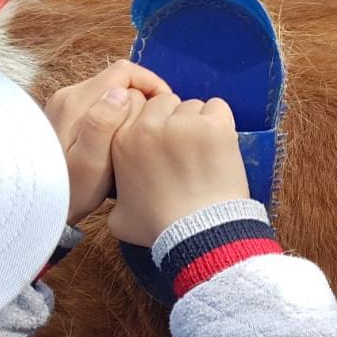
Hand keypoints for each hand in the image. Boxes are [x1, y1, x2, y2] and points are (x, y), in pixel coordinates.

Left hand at [44, 60, 173, 224]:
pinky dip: (118, 115)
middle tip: (156, 126)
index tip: (164, 109)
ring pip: (110, 91)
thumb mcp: (91, 162)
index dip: (151, 85)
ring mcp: (64, 104)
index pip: (124, 72)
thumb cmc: (71, 189)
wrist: (38, 201)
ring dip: (131, 107)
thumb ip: (103, 124)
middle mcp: (68, 95)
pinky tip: (121, 139)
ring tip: (141, 135)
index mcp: (77, 101)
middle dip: (143, 97)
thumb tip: (122, 94)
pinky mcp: (65, 114)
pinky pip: (100, 103)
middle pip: (117, 79)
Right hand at [108, 94, 249, 245]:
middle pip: (164, 103)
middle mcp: (148, 126)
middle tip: (185, 148)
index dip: (151, 122)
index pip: (137, 107)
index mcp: (121, 140)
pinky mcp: (214, 126)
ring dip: (198, 123)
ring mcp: (183, 124)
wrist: (199, 233)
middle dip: (174, 120)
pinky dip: (220, 121)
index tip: (162, 139)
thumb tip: (121, 198)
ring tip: (203, 152)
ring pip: (192, 105)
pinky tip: (219, 144)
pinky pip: (218, 107)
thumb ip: (116, 198)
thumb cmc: (160, 227)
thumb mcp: (119, 216)